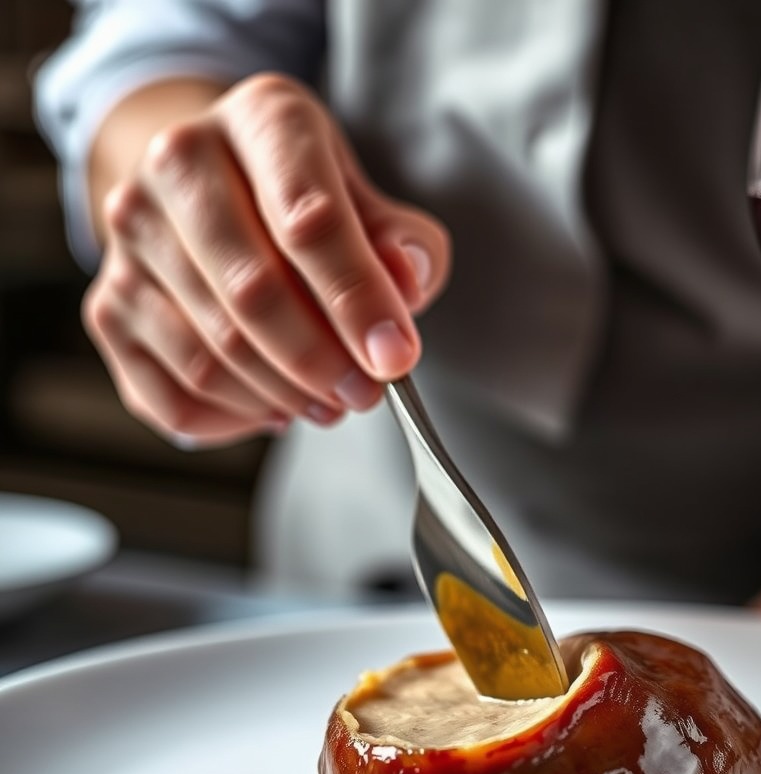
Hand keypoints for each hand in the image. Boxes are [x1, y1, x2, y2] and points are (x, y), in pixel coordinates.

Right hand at [83, 74, 449, 446]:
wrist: (214, 189)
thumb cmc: (305, 202)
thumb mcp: (369, 204)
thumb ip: (403, 245)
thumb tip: (406, 284)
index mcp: (258, 121)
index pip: (308, 219)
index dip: (357, 300)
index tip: (394, 357)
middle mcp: (176, 164)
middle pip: (251, 293)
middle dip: (321, 362)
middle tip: (366, 393)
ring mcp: (129, 237)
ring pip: (211, 355)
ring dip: (283, 397)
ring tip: (329, 403)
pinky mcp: (107, 307)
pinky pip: (172, 395)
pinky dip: (234, 419)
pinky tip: (274, 408)